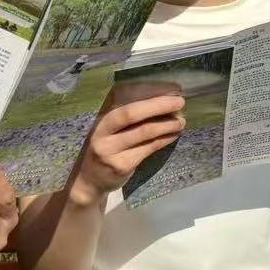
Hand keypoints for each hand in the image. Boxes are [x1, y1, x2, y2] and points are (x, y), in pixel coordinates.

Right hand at [71, 83, 186, 205]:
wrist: (88, 181)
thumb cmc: (103, 149)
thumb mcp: (107, 130)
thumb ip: (125, 117)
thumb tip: (160, 100)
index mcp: (99, 117)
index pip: (123, 99)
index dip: (147, 93)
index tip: (168, 88)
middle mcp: (101, 132)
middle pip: (131, 114)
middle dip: (158, 105)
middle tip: (179, 101)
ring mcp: (110, 150)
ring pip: (143, 132)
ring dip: (166, 125)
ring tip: (181, 121)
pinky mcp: (121, 165)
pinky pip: (147, 149)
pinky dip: (163, 140)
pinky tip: (173, 135)